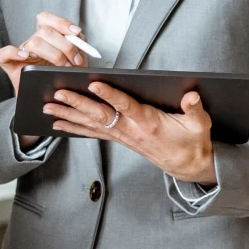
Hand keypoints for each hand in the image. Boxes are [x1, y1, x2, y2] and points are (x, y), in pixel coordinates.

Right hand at [0, 12, 90, 94]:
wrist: (55, 100)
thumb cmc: (66, 79)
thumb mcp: (76, 59)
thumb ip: (78, 44)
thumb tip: (78, 36)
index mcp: (46, 37)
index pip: (46, 19)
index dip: (61, 23)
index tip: (77, 33)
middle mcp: (32, 42)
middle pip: (45, 31)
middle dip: (65, 46)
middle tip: (76, 61)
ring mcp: (20, 53)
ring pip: (33, 42)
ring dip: (54, 54)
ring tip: (64, 67)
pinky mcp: (9, 65)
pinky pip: (2, 54)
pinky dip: (13, 52)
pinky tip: (26, 57)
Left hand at [44, 82, 217, 186]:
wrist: (187, 165)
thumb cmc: (192, 141)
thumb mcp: (200, 125)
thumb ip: (195, 109)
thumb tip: (192, 95)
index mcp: (149, 123)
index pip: (126, 106)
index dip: (110, 94)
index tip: (94, 83)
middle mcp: (131, 130)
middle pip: (100, 115)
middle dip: (77, 104)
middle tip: (57, 94)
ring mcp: (123, 136)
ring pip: (91, 124)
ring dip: (68, 116)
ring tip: (48, 108)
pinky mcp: (120, 139)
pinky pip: (93, 133)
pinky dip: (75, 128)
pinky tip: (58, 124)